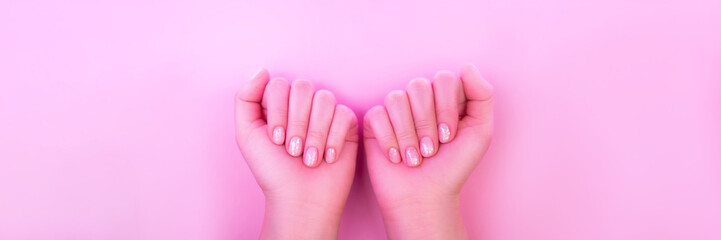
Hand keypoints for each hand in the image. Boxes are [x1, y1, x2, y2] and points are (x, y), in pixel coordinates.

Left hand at [235, 69, 358, 239]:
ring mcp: (326, 112)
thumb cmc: (272, 170)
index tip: (275, 139)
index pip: (279, 84)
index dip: (278, 111)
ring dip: (315, 134)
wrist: (300, 199)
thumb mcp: (247, 134)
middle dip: (297, 123)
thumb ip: (246, 99)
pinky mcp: (348, 124)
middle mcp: (303, 104)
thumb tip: (263, 70)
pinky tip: (328, 158)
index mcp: (278, 103)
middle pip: (303, 87)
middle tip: (292, 150)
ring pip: (325, 99)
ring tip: (310, 158)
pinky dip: (334, 140)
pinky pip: (344, 115)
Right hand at [363, 64, 493, 238]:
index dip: (446, 108)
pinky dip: (390, 140)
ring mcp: (397, 109)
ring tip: (414, 158)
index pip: (444, 79)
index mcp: (446, 96)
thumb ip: (482, 95)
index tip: (449, 136)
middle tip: (431, 150)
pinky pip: (378, 115)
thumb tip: (467, 66)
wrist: (424, 197)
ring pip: (396, 98)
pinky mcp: (375, 122)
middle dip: (426, 124)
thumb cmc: (453, 167)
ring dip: (408, 134)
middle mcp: (420, 98)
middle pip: (418, 86)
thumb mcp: (480, 132)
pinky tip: (396, 157)